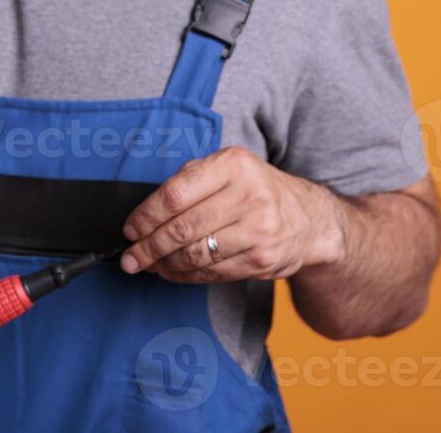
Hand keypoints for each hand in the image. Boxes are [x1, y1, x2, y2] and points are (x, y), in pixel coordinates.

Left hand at [119, 146, 345, 283]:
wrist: (309, 220)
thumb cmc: (257, 191)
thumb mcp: (228, 169)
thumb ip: (189, 181)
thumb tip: (144, 215)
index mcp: (233, 165)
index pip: (175, 194)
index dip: (146, 216)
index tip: (130, 229)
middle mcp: (249, 195)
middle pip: (182, 228)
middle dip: (148, 247)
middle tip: (130, 257)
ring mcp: (259, 230)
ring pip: (194, 254)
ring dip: (164, 265)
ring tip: (149, 265)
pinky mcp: (263, 260)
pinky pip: (212, 272)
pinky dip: (186, 276)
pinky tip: (173, 272)